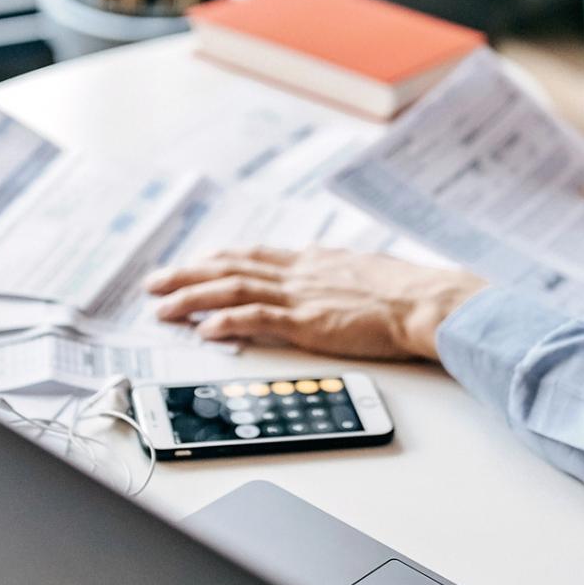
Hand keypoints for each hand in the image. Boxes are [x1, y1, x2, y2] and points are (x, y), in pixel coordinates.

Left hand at [144, 246, 486, 361]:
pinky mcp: (308, 322)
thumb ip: (340, 275)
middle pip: (231, 267)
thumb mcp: (366, 272)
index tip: (193, 264)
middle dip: (188, 274)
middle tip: (154, 283)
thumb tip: (332, 278)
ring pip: (233, 289)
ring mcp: (302, 295)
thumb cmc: (409, 293)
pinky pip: (258, 318)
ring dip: (192, 297)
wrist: (428, 302)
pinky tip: (204, 328)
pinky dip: (226, 321)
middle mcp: (301, 272)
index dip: (217, 260)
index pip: (254, 256)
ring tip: (163, 307)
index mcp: (314, 261)